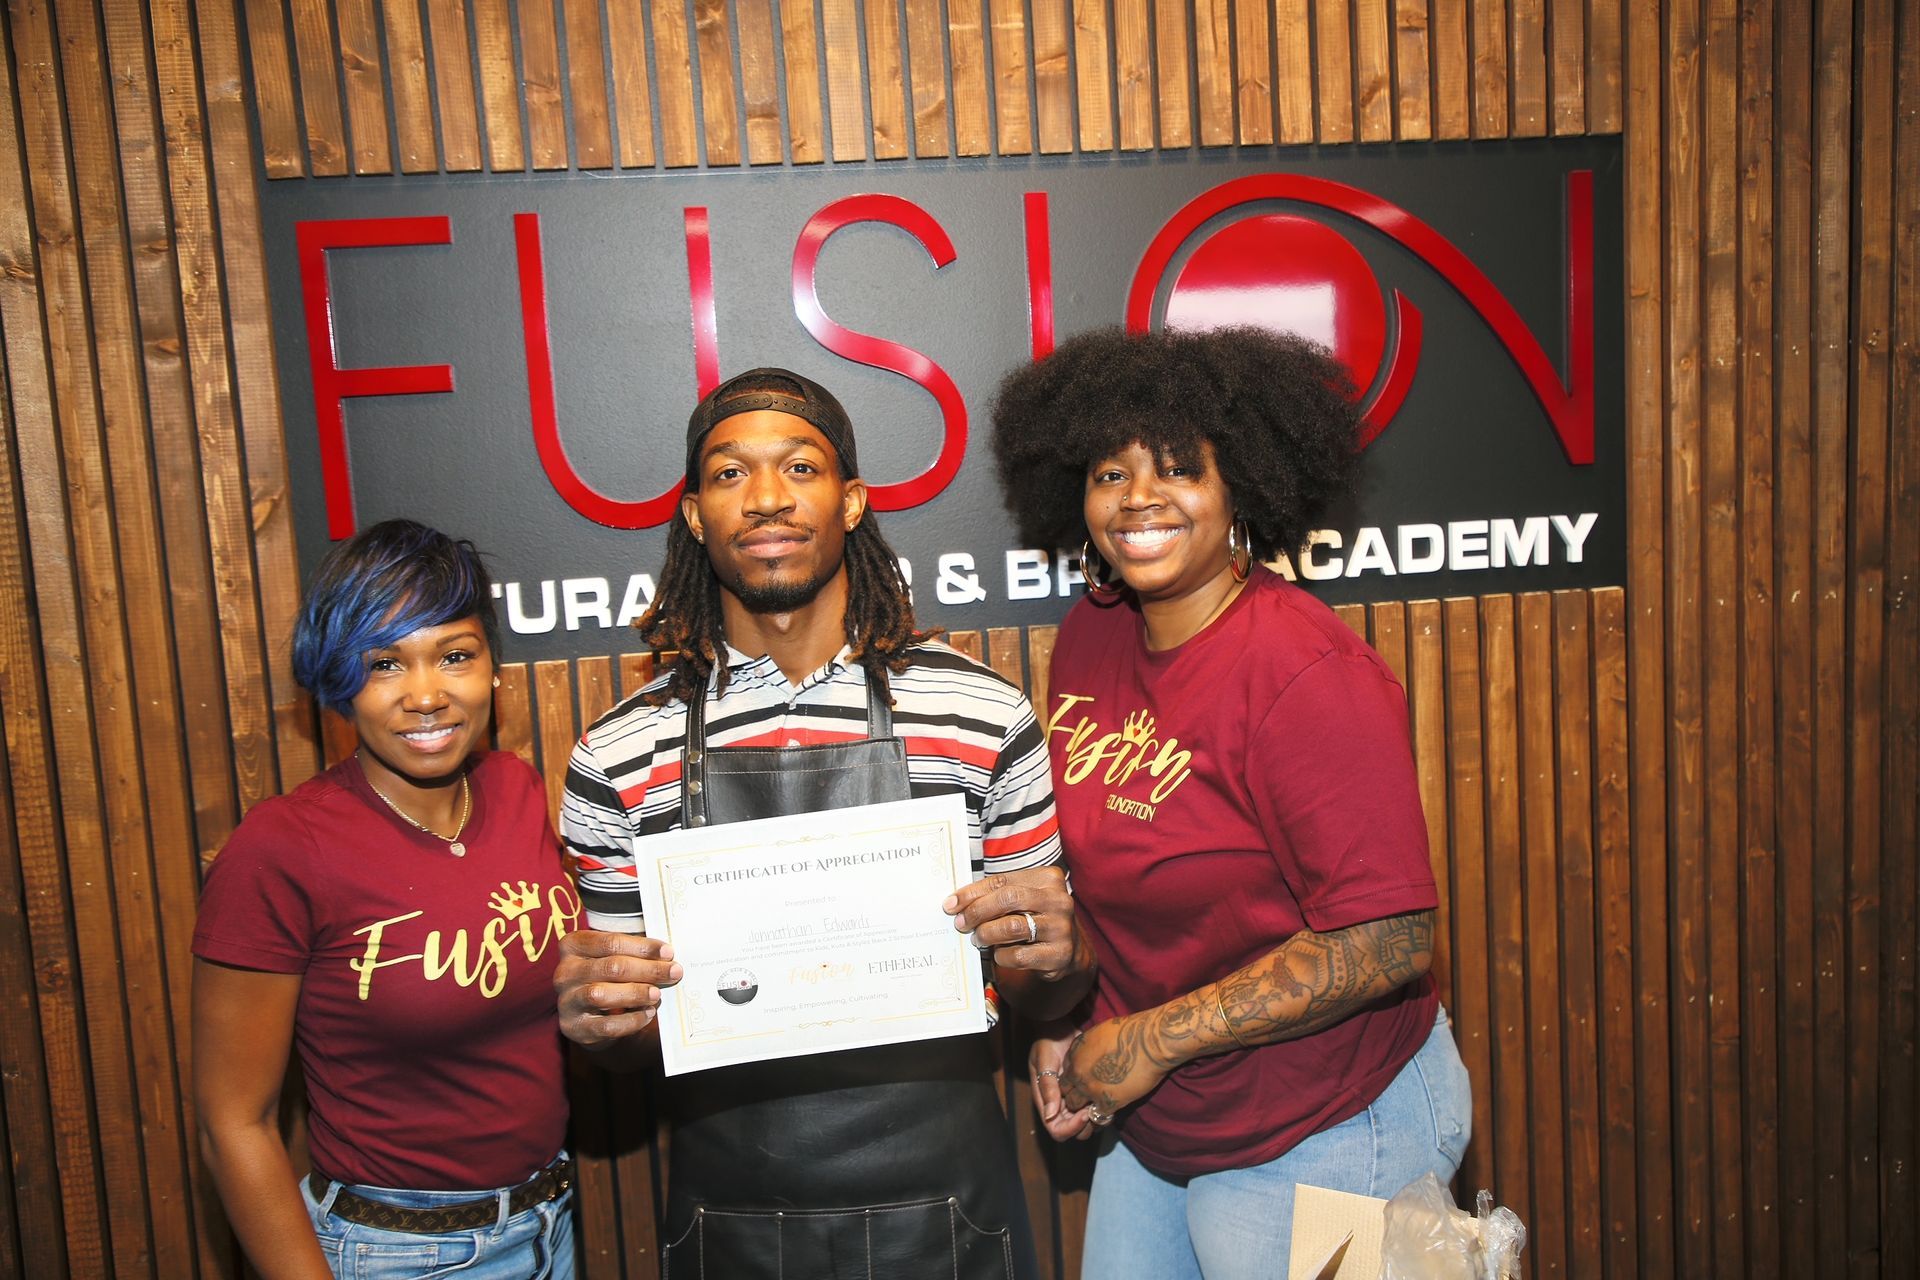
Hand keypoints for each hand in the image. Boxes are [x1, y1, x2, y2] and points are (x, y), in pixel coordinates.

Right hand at [554, 929, 682, 1048]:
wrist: (589, 1015)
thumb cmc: (607, 977)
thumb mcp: (614, 958)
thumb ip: (635, 953)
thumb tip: (667, 956)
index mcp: (573, 945)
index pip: (611, 942)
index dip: (642, 947)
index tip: (668, 952)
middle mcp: (565, 972)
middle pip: (611, 967)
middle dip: (648, 970)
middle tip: (674, 972)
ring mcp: (566, 1001)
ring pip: (602, 995)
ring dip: (636, 993)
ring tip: (657, 994)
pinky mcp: (574, 1027)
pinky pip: (606, 1025)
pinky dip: (631, 1020)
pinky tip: (648, 1014)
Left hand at [944, 866, 1080, 981]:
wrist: (1069, 950)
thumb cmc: (1035, 918)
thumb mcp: (1022, 900)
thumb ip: (995, 896)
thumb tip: (956, 904)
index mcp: (1048, 878)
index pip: (1002, 881)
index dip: (972, 893)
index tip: (951, 904)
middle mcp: (1058, 900)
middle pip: (1008, 899)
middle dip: (978, 911)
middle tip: (961, 923)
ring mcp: (1061, 928)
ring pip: (1012, 927)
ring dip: (987, 933)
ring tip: (978, 939)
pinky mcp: (1059, 954)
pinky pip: (1019, 955)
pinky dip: (1001, 955)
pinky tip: (998, 953)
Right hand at [1029, 1026, 1097, 1140]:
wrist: (1060, 1027)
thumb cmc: (1047, 1042)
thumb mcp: (1044, 1062)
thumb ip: (1047, 1087)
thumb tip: (1050, 1115)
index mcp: (1046, 1101)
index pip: (1057, 1129)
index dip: (1071, 1127)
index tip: (1083, 1112)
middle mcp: (1059, 1105)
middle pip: (1073, 1131)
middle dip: (1086, 1125)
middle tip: (1096, 1108)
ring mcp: (1073, 1100)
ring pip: (1087, 1123)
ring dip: (1096, 1119)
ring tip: (1104, 1103)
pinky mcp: (1085, 1092)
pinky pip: (1094, 1108)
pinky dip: (1103, 1108)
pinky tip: (1108, 1095)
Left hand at [1058, 1014, 1167, 1122]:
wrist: (1148, 1042)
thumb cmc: (1129, 1031)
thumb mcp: (1098, 1033)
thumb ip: (1087, 1048)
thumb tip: (1088, 1054)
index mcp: (1074, 1054)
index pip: (1064, 1073)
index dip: (1074, 1078)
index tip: (1084, 1079)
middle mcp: (1078, 1073)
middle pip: (1067, 1091)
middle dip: (1075, 1093)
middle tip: (1090, 1093)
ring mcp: (1090, 1089)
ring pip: (1076, 1106)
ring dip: (1084, 1106)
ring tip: (1098, 1101)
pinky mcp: (1106, 1102)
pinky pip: (1096, 1115)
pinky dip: (1102, 1113)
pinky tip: (1111, 1106)